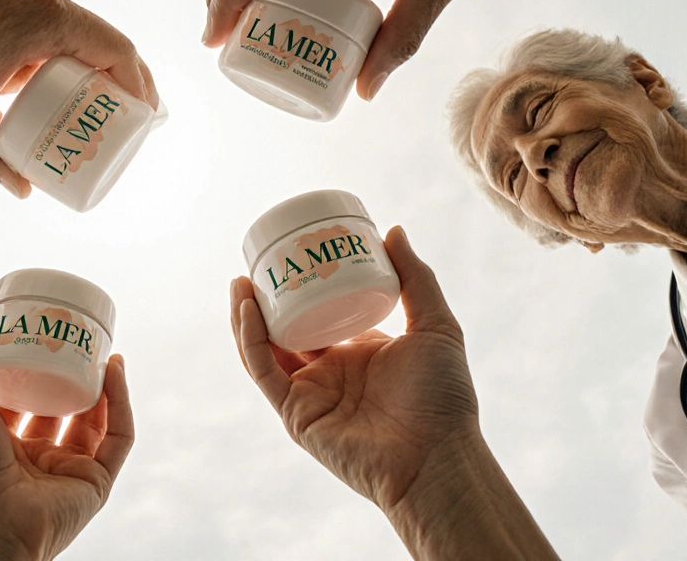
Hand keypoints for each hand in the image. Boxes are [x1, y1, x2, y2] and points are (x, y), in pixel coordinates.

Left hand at [0, 0, 157, 197]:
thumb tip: (20, 190)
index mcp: (50, 21)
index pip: (119, 52)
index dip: (141, 88)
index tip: (146, 120)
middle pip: (103, 43)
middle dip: (116, 86)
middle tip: (118, 124)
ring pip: (73, 34)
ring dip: (81, 71)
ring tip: (79, 112)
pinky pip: (45, 26)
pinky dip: (51, 57)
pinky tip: (32, 88)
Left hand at [0, 302, 134, 560]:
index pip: (22, 399)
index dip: (34, 367)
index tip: (43, 334)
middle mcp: (34, 459)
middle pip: (62, 408)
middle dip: (74, 374)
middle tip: (78, 338)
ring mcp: (68, 472)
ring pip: (95, 421)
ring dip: (103, 385)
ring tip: (104, 348)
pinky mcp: (96, 483)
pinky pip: (118, 437)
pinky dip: (121, 403)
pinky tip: (116, 370)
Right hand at [229, 226, 477, 510]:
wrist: (436, 456)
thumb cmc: (445, 399)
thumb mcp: (436, 326)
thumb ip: (417, 279)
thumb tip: (394, 230)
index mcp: (359, 350)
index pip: (320, 312)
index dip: (304, 286)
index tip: (296, 252)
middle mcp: (330, 371)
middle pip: (286, 327)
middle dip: (266, 297)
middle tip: (261, 262)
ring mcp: (310, 393)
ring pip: (265, 348)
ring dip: (246, 315)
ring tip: (241, 280)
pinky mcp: (296, 413)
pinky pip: (264, 371)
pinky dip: (250, 340)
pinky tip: (248, 308)